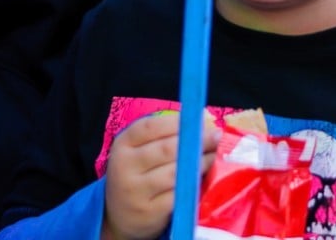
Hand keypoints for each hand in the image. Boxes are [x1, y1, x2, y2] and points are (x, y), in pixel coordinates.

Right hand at [102, 111, 219, 239]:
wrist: (120, 215)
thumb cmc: (137, 173)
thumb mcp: (139, 150)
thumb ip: (163, 136)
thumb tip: (200, 124)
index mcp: (123, 144)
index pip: (151, 127)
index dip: (177, 122)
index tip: (199, 121)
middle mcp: (125, 167)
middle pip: (166, 149)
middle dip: (196, 141)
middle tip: (215, 136)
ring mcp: (136, 192)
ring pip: (175, 173)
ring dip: (199, 162)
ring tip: (212, 155)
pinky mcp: (149, 213)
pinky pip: (177, 195)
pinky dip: (193, 184)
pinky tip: (201, 177)